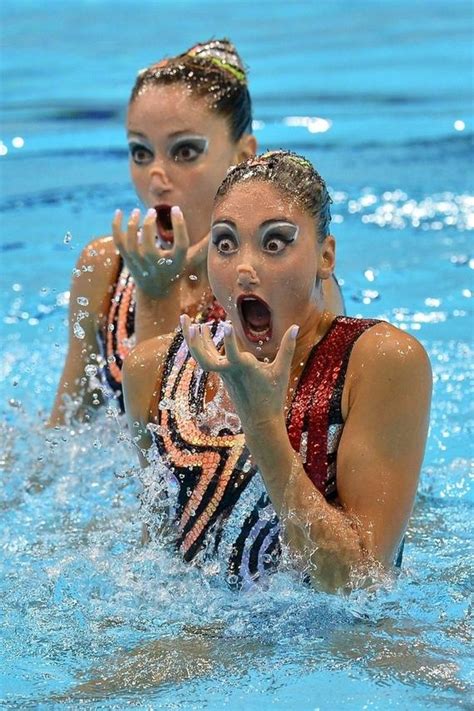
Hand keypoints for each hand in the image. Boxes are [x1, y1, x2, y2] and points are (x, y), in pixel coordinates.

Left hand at [112, 207, 208, 298]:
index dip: (179, 225)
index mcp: (175, 261)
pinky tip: (119, 212)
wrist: (156, 292)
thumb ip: (204, 244)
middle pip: (149, 245)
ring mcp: (140, 262)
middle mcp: (157, 264)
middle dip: (150, 225)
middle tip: (153, 211)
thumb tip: (218, 227)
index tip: (177, 209)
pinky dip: (116, 226)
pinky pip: (119, 241)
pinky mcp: (127, 259)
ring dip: (133, 224)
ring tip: (137, 212)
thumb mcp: (191, 259)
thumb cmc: (176, 269)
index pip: (180, 243)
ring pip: (132, 242)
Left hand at [180, 314, 298, 431]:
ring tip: (188, 321)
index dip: (228, 340)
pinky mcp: (222, 375)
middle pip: (204, 358)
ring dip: (192, 340)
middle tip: (186, 319)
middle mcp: (230, 371)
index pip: (234, 354)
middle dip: (194, 340)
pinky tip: (201, 331)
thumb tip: (296, 326)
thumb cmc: (273, 396)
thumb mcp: (282, 371)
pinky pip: (206, 358)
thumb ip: (287, 347)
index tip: (225, 324)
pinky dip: (201, 345)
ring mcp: (223, 374)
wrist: (260, 421)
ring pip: (201, 357)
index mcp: (245, 370)